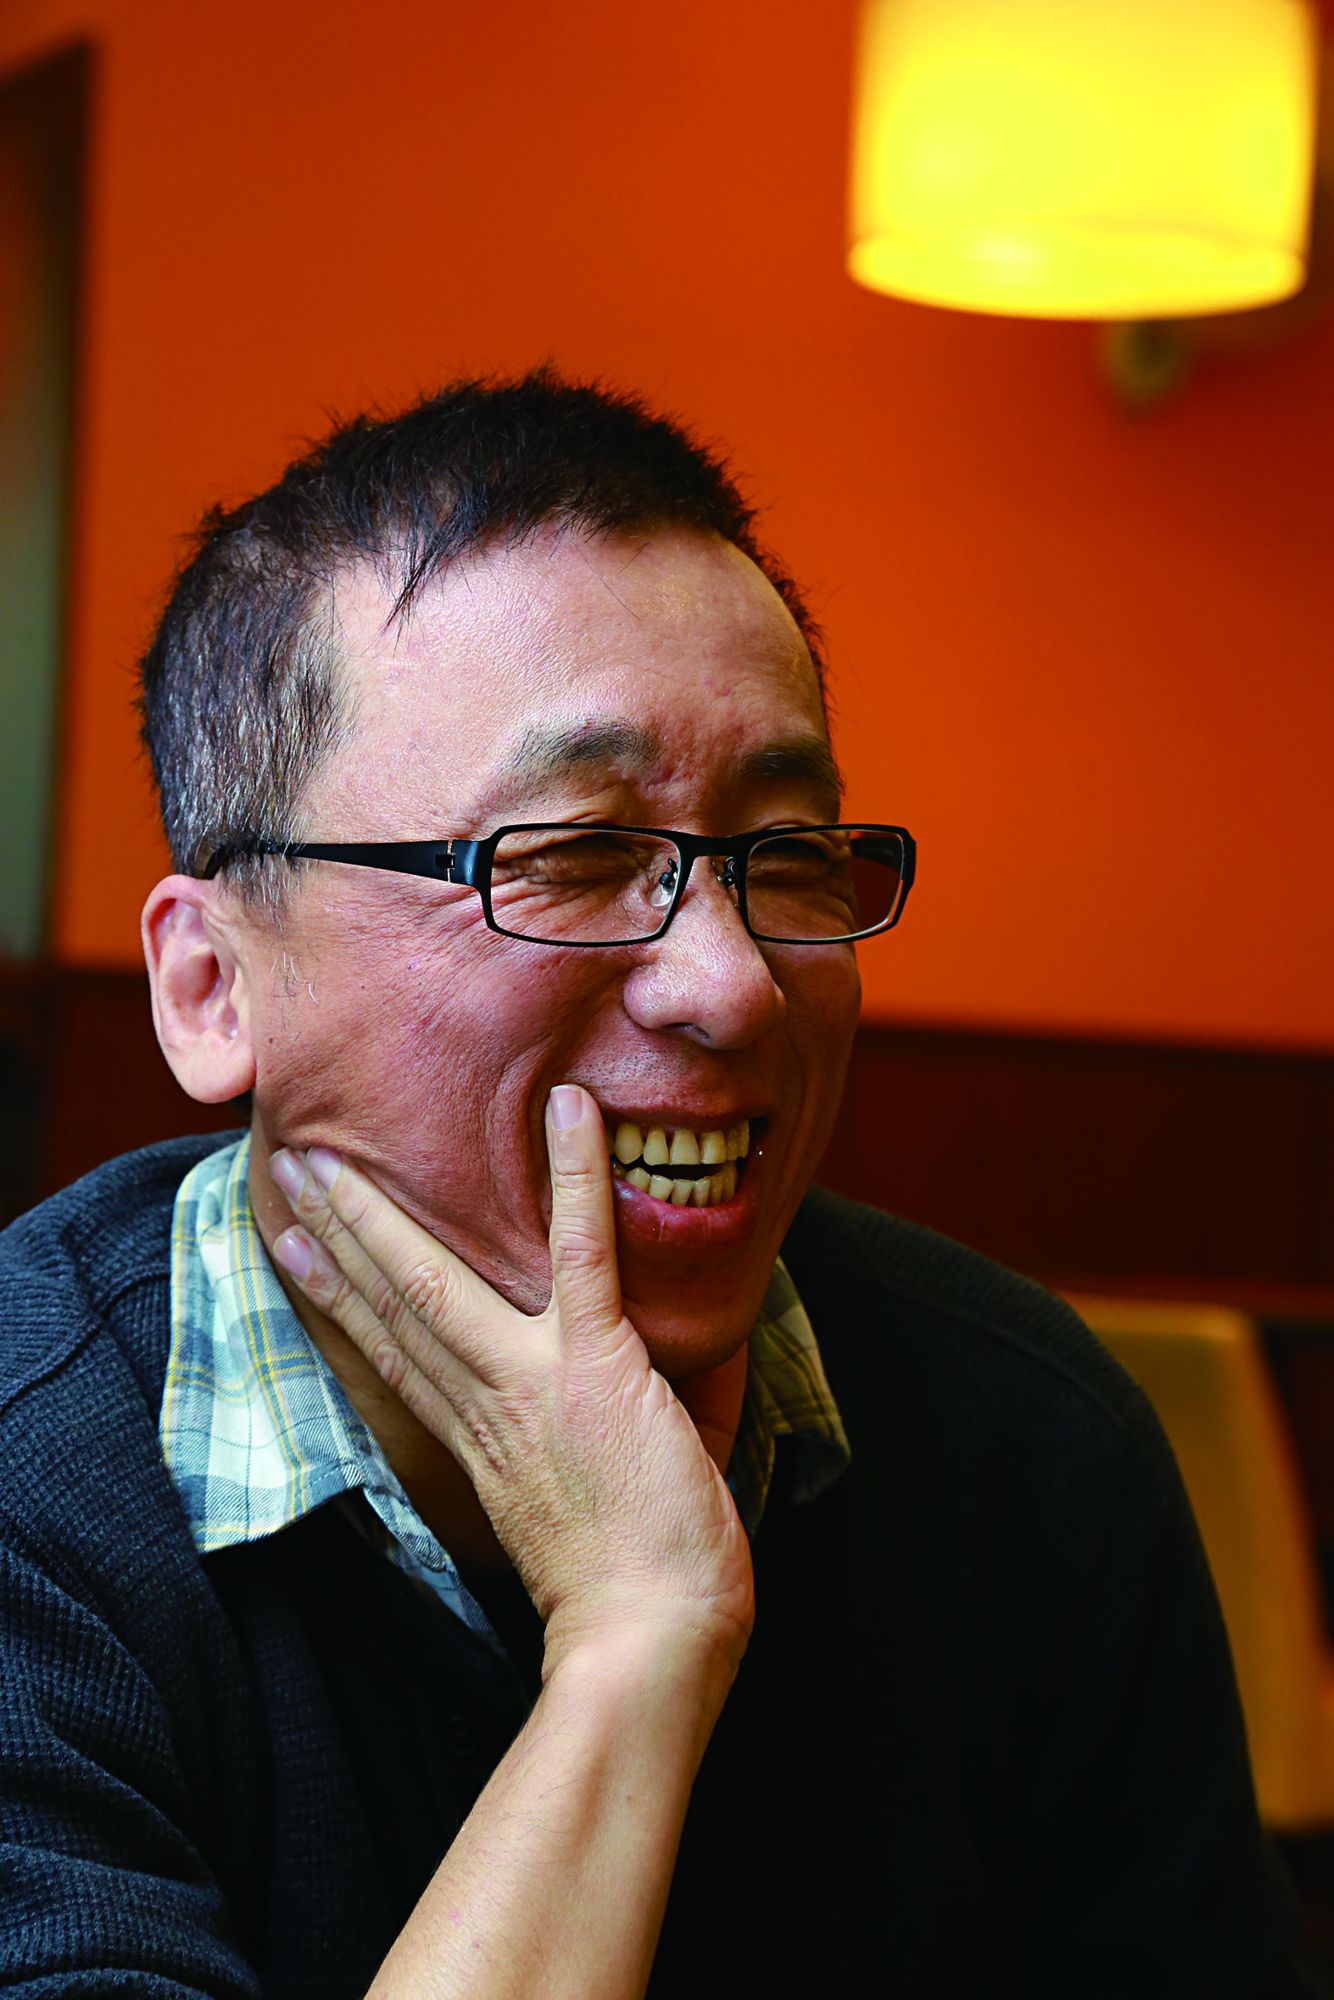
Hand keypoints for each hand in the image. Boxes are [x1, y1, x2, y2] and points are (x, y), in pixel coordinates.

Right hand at [268, 1085, 754, 1673]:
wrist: (650, 1638)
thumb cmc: (640, 1584)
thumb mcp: (604, 1500)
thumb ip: (616, 1426)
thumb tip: (674, 1364)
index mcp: (481, 1440)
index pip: (397, 1354)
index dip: (344, 1296)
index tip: (296, 1249)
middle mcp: (488, 1404)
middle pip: (392, 1308)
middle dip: (335, 1236)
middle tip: (285, 1171)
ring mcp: (533, 1380)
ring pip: (440, 1280)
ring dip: (381, 1213)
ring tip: (330, 1155)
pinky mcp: (593, 1364)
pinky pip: (582, 1254)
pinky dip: (578, 1177)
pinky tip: (567, 1109)